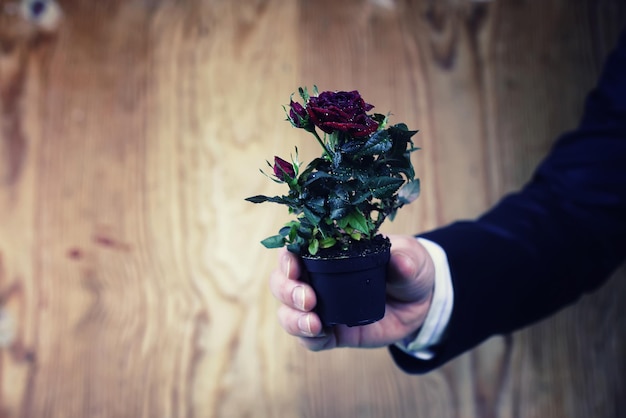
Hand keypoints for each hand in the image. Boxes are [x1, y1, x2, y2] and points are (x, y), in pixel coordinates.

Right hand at [269, 235, 435, 350]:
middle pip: (282, 282)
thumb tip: (400, 261)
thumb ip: (405, 260)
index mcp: (328, 251)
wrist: (421, 304)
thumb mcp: (412, 259)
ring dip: (293, 318)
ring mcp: (321, 306)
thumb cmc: (409, 269)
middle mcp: (317, 278)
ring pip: (288, 312)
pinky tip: (319, 335)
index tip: (294, 266)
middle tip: (307, 299)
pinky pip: (309, 339)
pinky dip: (308, 338)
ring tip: (313, 323)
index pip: (295, 250)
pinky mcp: (331, 333)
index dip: (287, 258)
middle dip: (286, 290)